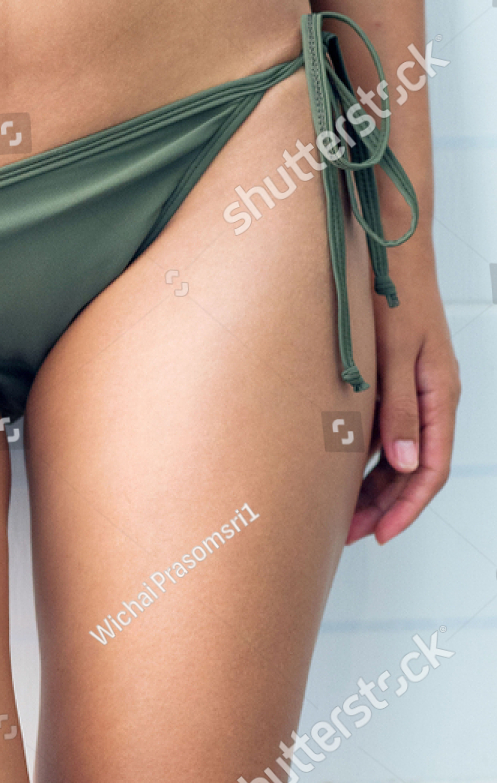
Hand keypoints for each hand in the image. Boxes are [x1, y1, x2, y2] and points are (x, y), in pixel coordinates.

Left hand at [347, 262, 459, 544]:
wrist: (388, 248)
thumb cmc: (394, 292)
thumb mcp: (396, 355)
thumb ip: (399, 410)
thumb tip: (406, 465)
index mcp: (440, 394)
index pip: (431, 469)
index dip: (407, 507)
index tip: (381, 534)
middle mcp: (432, 397)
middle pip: (414, 470)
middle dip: (385, 506)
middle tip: (351, 534)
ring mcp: (415, 389)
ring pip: (400, 454)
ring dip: (375, 486)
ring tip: (343, 514)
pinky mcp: (397, 380)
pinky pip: (388, 431)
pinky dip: (370, 457)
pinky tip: (343, 471)